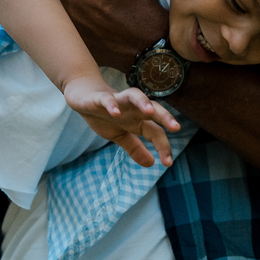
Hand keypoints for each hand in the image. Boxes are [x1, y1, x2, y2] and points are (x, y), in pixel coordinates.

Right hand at [63, 73, 181, 167]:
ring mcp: (117, 101)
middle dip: (165, 117)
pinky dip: (112, 105)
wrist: (83, 96)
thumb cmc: (105, 115)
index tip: (168, 163)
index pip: (156, 132)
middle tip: (176, 128)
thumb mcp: (120, 136)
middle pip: (153, 109)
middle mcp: (132, 109)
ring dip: (143, 102)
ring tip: (149, 112)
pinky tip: (115, 113)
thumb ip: (135, 148)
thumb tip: (151, 163)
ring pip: (135, 96)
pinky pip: (107, 99)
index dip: (163, 146)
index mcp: (138, 120)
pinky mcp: (100, 98)